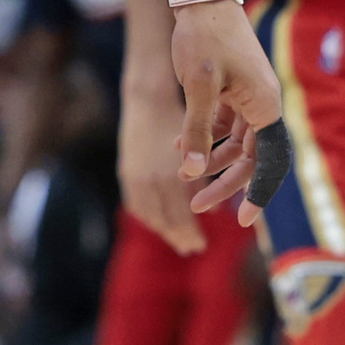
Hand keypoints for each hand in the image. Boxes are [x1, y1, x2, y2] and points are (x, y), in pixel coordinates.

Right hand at [119, 67, 200, 252]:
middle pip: (163, 220)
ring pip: (149, 214)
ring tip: (178, 238)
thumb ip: (204, 178)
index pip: (177, 217)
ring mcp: (135, 177)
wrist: (149, 95)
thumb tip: (217, 209)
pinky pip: (137, 204)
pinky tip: (160, 219)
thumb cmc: (184, 118)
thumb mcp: (199, 149)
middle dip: (178, 235)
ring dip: (165, 227)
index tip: (199, 246)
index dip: (188, 233)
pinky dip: (150, 215)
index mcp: (169, 176)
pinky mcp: (126, 172)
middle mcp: (150, 180)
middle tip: (191, 248)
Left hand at [168, 0, 282, 233]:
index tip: (244, 221)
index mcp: (265, 106)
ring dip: (213, 162)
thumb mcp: (198, 86)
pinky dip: (206, 137)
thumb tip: (192, 174)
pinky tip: (179, 143)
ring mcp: (251, 97)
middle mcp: (264, 105)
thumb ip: (196, 130)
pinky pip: (227, 125)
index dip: (259, 193)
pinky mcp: (236, 90)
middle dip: (226, 184)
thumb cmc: (203, 36)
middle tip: (199, 207)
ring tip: (184, 178)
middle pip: (252, 158)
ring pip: (238, 144)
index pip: (271, 161)